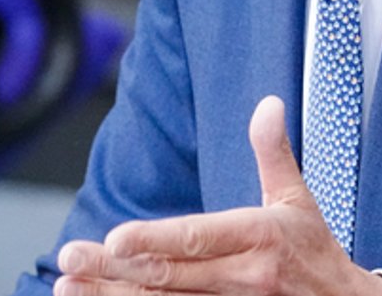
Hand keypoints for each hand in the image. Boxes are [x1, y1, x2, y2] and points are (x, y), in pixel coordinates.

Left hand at [53, 96, 381, 295]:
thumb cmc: (314, 253)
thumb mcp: (299, 200)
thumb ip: (274, 154)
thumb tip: (268, 103)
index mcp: (257, 238)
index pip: (198, 239)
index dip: (155, 240)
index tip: (114, 238)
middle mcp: (241, 278)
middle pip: (169, 276)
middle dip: (114, 269)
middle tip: (70, 256)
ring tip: (68, 286)